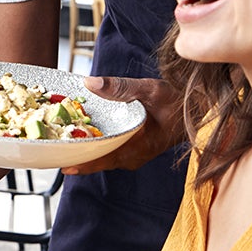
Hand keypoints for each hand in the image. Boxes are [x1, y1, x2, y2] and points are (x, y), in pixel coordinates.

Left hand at [64, 76, 184, 174]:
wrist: (198, 111)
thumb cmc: (176, 101)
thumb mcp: (150, 89)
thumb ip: (121, 87)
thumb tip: (90, 83)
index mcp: (138, 145)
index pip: (106, 158)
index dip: (85, 163)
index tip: (65, 167)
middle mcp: (134, 156)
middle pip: (100, 161)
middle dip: (78, 158)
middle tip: (53, 155)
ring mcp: (134, 156)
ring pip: (104, 159)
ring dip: (85, 154)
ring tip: (61, 149)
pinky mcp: (133, 152)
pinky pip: (110, 154)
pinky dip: (95, 149)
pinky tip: (81, 140)